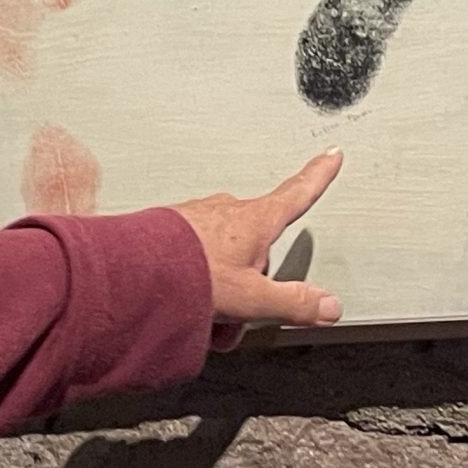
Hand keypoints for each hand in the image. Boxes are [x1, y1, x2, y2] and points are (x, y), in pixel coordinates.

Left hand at [173, 149, 344, 347]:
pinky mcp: (175, 229)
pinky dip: (198, 280)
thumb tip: (327, 305)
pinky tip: (184, 298)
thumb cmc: (191, 274)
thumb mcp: (252, 298)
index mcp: (256, 220)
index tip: (330, 157)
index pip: (297, 194)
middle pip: (258, 246)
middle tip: (235, 311)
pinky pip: (199, 256)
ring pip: (227, 255)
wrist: (136, 270)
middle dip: (251, 281)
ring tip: (203, 311)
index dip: (317, 176)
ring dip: (222, 287)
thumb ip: (294, 302)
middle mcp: (230, 210)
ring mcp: (201, 217)